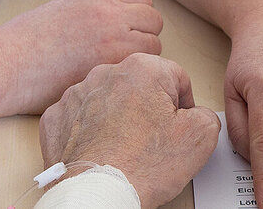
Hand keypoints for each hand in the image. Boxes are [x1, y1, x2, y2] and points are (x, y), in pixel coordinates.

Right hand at [0, 0, 163, 114]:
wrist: (6, 64)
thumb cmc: (26, 44)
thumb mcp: (65, 10)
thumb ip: (96, 12)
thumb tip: (119, 26)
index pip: (143, 0)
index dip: (137, 20)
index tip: (126, 36)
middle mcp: (110, 11)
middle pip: (154, 20)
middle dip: (144, 38)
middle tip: (122, 58)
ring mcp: (113, 36)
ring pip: (155, 45)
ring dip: (142, 59)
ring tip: (116, 72)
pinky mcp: (110, 63)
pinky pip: (143, 66)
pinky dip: (134, 75)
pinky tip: (113, 83)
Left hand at [40, 53, 221, 208]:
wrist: (97, 194)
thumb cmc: (142, 166)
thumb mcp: (200, 136)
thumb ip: (206, 114)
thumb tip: (197, 115)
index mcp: (143, 69)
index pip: (176, 77)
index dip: (183, 104)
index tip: (178, 126)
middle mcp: (105, 73)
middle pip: (140, 86)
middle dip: (149, 109)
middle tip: (153, 141)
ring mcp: (76, 95)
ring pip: (108, 100)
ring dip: (118, 118)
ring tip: (126, 149)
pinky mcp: (56, 117)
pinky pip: (79, 118)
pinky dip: (90, 132)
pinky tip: (102, 151)